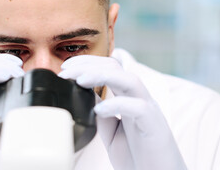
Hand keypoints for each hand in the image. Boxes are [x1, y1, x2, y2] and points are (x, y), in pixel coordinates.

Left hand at [59, 55, 186, 169]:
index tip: (65, 67)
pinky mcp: (154, 125)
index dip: (87, 63)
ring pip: (129, 80)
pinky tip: (99, 110)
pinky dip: (117, 105)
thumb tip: (86, 97)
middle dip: (88, 65)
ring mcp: (148, 109)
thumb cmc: (137, 156)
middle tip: (65, 71)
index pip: (110, 68)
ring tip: (80, 81)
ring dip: (102, 76)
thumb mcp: (111, 132)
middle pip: (116, 68)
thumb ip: (103, 113)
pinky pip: (138, 107)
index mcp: (129, 97)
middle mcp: (139, 98)